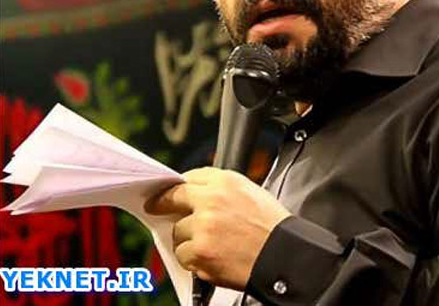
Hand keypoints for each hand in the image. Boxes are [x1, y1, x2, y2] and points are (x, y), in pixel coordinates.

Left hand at [145, 167, 290, 289]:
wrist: (284, 255)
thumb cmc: (272, 227)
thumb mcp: (251, 193)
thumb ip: (222, 190)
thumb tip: (196, 196)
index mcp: (226, 181)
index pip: (191, 177)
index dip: (178, 186)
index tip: (168, 192)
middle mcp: (211, 199)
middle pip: (174, 198)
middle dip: (162, 203)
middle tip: (154, 207)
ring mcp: (203, 225)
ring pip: (178, 232)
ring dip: (188, 240)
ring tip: (212, 246)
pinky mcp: (200, 251)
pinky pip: (183, 255)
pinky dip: (193, 260)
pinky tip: (211, 259)